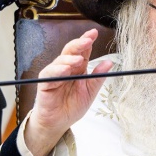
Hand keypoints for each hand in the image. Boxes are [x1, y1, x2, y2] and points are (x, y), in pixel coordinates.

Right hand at [23, 29, 111, 155]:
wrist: (59, 123)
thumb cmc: (72, 106)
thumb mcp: (90, 91)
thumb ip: (98, 77)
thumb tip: (110, 62)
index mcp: (78, 68)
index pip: (82, 50)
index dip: (87, 40)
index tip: (94, 33)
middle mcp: (66, 68)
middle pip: (71, 51)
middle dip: (79, 44)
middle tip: (88, 40)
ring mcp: (54, 74)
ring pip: (60, 60)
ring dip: (69, 58)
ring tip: (78, 59)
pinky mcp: (45, 83)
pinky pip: (50, 74)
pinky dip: (57, 71)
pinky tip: (65, 70)